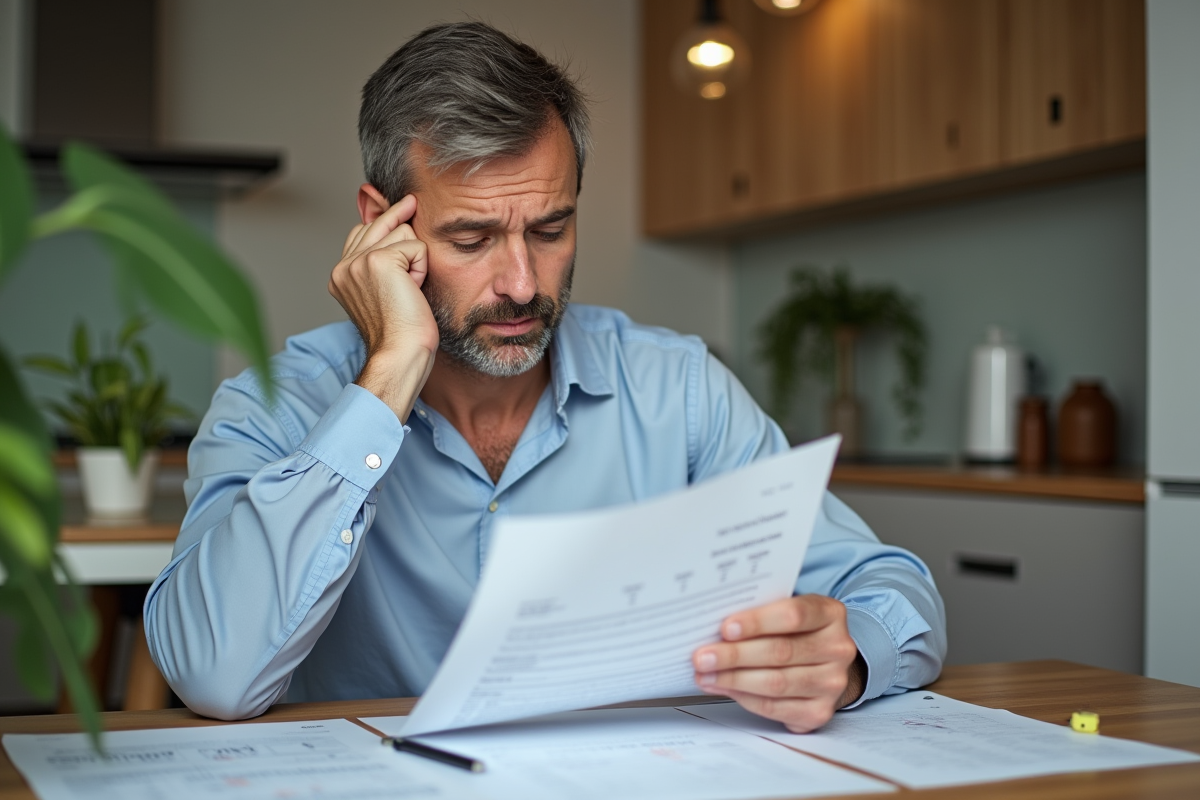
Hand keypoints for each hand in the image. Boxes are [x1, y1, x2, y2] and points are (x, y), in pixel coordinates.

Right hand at [329, 194, 437, 418]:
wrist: (399, 353)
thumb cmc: (400, 333)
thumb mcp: (384, 294)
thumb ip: (380, 265)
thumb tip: (397, 231)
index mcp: (340, 275)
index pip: (361, 232)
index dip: (385, 222)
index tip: (402, 206)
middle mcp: (344, 266)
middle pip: (379, 224)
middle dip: (401, 222)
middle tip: (412, 204)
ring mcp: (359, 262)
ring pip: (400, 232)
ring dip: (414, 260)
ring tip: (410, 288)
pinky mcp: (379, 261)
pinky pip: (415, 246)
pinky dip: (422, 268)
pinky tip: (414, 289)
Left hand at [692, 595, 864, 732]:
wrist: (826, 663)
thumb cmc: (797, 632)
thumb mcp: (786, 611)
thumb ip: (761, 613)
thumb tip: (713, 623)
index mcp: (830, 614)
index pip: (794, 615)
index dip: (757, 622)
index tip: (726, 628)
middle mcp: (838, 649)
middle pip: (780, 652)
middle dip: (735, 655)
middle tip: (702, 656)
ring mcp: (832, 683)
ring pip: (776, 683)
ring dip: (733, 679)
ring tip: (705, 674)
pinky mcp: (819, 712)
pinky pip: (775, 707)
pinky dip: (744, 698)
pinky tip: (723, 688)